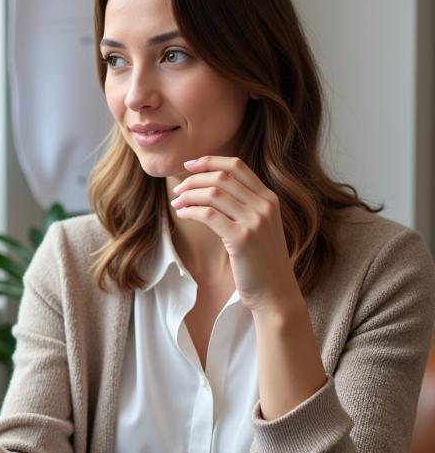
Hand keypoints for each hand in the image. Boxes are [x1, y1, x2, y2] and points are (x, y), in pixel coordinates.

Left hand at [170, 156, 300, 313]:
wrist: (275, 291)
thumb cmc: (261, 261)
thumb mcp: (259, 226)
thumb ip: (244, 206)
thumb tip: (209, 189)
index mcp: (269, 198)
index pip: (237, 165)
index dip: (209, 161)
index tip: (189, 165)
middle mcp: (264, 205)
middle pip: (221, 176)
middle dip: (193, 179)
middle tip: (178, 190)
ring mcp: (254, 221)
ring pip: (213, 193)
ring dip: (189, 195)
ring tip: (177, 203)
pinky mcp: (241, 238)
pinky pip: (208, 214)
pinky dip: (190, 211)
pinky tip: (182, 214)